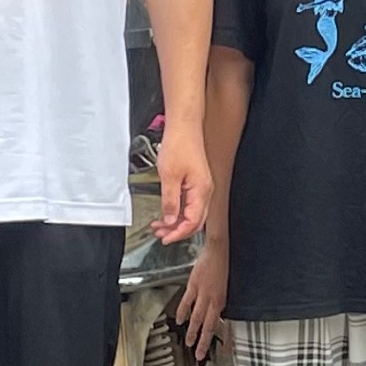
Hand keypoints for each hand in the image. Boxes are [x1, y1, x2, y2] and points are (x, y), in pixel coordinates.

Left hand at [151, 125, 210, 243]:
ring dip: (176, 221)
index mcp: (201, 191)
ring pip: (192, 213)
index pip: (192, 222)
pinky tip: (167, 211)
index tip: (165, 238)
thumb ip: (170, 201)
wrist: (184, 127)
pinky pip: (189, 203)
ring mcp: (201, 187)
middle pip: (194, 221)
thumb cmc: (180, 145)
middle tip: (161, 234)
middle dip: (177, 230)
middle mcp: (205, 191)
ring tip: (160, 225)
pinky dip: (178, 211)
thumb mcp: (169, 176)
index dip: (178, 233)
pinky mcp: (196, 182)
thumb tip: (169, 220)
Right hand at [177, 238, 230, 357]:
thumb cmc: (226, 265)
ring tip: (188, 342)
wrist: (220, 250)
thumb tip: (220, 309)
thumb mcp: (229, 285)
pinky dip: (182, 312)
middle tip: (199, 354)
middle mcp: (213, 300)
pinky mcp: (194, 286)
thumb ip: (222, 299)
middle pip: (207, 325)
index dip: (219, 338)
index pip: (219, 324)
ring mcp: (202, 294)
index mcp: (223, 300)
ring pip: (196, 317)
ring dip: (192, 331)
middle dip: (203, 341)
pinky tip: (179, 320)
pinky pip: (186, 302)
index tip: (220, 349)